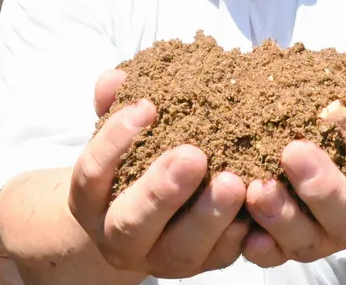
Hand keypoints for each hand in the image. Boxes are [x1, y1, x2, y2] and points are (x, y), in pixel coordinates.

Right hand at [68, 70, 249, 278]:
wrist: (140, 217)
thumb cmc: (132, 159)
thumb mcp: (119, 131)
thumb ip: (115, 105)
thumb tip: (115, 79)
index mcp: (91, 200)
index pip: (92, 173)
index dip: (115, 141)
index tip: (147, 105)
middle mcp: (118, 237)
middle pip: (131, 224)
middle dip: (162, 191)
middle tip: (193, 155)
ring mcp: (159, 258)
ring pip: (179, 252)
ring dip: (208, 218)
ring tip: (234, 182)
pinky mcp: (201, 266)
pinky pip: (219, 259)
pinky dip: (238, 237)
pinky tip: (254, 208)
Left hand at [242, 81, 345, 266]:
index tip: (330, 109)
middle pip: (345, 213)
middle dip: (319, 185)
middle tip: (293, 152)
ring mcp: (324, 238)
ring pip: (305, 239)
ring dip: (280, 216)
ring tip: (258, 188)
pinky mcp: (290, 251)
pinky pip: (273, 256)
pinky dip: (258, 247)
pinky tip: (242, 229)